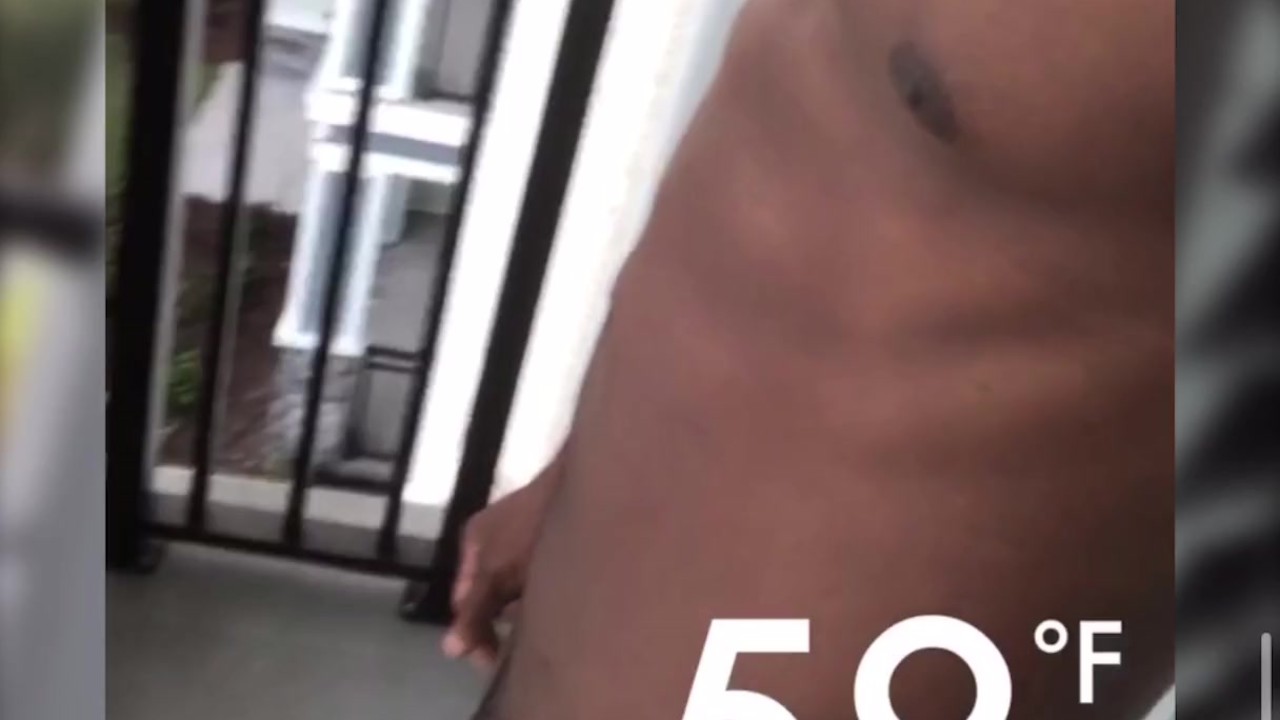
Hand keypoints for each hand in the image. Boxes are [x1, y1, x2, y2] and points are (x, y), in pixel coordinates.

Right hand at [441, 471, 556, 670]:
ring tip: (538, 631)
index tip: (491, 661)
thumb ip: (475, 611)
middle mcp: (497, 539)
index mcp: (476, 542)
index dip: (473, 631)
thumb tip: (450, 650)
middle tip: (515, 651)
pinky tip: (560, 607)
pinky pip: (542, 577)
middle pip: (491, 595)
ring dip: (523, 610)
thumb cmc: (534, 525)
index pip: (464, 600)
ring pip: (517, 587)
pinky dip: (544, 595)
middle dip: (499, 623)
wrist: (589, 482)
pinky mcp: (556, 540)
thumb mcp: (497, 572)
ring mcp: (528, 537)